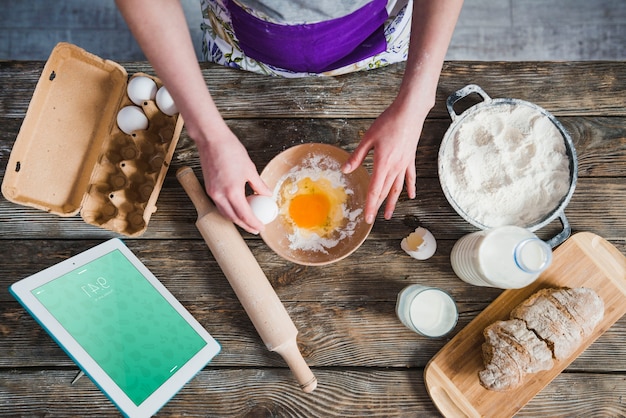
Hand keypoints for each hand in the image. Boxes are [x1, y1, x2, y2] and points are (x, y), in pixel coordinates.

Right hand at [196, 130, 271, 233]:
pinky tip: (236, 208)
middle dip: (245, 225)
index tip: (261, 228)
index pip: (245, 215)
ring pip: (225, 213)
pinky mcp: (209, 188)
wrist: (211, 140)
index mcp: (232, 192)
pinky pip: (220, 205)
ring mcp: (212, 193)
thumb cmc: (230, 150)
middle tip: (255, 228)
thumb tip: (267, 195)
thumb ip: (259, 185)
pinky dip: (229, 210)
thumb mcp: (250, 169)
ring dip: (236, 219)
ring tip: (247, 220)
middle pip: (234, 218)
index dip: (254, 224)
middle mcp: (220, 195)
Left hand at [343, 101, 421, 223]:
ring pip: (397, 188)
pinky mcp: (410, 159)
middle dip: (378, 206)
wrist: (409, 112)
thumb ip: (357, 156)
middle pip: (385, 192)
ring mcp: (404, 164)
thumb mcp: (368, 138)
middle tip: (373, 220)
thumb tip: (345, 170)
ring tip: (389, 215)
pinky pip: (410, 177)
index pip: (375, 190)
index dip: (371, 205)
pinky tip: (411, 196)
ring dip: (393, 202)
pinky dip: (410, 187)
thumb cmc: (388, 122)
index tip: (368, 218)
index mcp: (383, 163)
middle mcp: (395, 167)